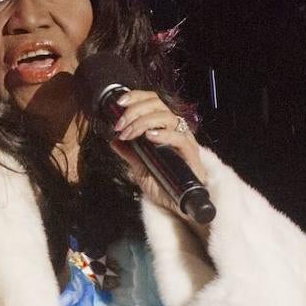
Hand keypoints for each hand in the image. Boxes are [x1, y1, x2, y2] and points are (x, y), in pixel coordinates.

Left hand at [108, 90, 209, 221]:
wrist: (179, 208)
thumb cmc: (163, 185)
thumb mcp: (140, 168)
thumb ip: (129, 153)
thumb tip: (113, 141)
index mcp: (164, 129)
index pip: (153, 102)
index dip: (137, 97)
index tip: (118, 103)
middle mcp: (176, 131)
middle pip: (158, 105)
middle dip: (135, 110)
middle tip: (120, 125)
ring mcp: (185, 142)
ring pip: (167, 117)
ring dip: (143, 122)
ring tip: (129, 134)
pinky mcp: (192, 156)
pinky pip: (180, 138)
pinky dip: (164, 134)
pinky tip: (150, 137)